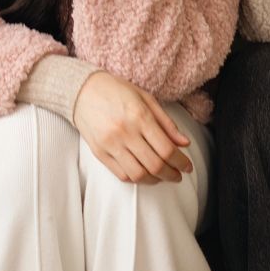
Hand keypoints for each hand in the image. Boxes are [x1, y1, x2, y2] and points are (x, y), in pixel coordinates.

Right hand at [73, 70, 191, 183]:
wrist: (82, 90)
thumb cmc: (117, 91)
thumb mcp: (146, 99)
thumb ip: (167, 123)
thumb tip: (185, 143)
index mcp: (140, 117)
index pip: (166, 149)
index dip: (181, 162)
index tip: (187, 167)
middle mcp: (125, 132)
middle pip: (155, 165)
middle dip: (171, 174)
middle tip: (178, 175)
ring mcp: (110, 144)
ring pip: (138, 174)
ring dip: (155, 180)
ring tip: (162, 177)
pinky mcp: (99, 153)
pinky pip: (121, 174)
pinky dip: (136, 178)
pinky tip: (144, 174)